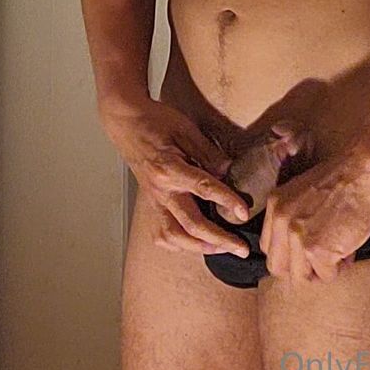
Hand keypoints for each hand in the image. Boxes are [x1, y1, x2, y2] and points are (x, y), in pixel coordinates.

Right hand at [104, 98, 252, 258]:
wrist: (126, 123)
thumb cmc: (155, 121)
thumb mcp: (185, 128)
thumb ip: (207, 152)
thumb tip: (229, 171)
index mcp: (170, 168)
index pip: (204, 188)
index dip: (226, 201)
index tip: (243, 212)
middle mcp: (160, 190)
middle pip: (191, 224)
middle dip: (219, 239)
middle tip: (240, 248)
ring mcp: (153, 201)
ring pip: (173, 237)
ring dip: (199, 247)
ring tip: (220, 248)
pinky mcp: (150, 205)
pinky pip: (161, 235)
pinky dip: (178, 245)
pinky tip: (193, 243)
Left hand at [259, 153, 369, 283]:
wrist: (362, 171)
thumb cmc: (343, 181)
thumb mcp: (303, 194)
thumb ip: (292, 219)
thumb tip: (295, 252)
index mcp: (276, 205)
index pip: (269, 247)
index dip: (289, 254)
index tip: (306, 252)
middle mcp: (281, 221)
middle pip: (278, 267)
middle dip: (301, 269)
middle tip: (321, 260)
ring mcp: (297, 236)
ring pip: (301, 276)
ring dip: (321, 270)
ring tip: (338, 253)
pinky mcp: (317, 251)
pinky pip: (326, 276)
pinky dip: (339, 267)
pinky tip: (348, 250)